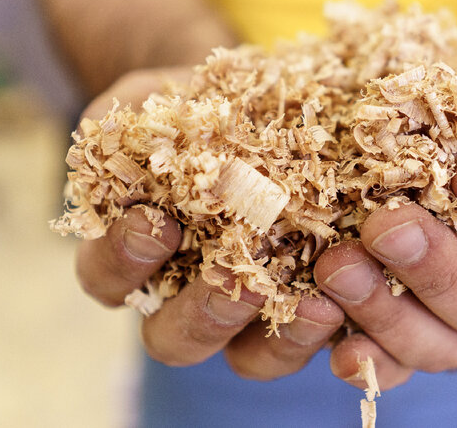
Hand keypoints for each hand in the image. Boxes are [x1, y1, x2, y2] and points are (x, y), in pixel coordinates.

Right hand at [74, 68, 345, 379]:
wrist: (264, 105)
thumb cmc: (192, 105)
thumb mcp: (152, 99)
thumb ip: (129, 122)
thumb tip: (128, 135)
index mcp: (130, 257)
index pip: (108, 277)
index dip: (125, 259)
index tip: (156, 223)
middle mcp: (183, 300)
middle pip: (176, 339)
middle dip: (205, 313)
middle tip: (240, 279)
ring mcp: (247, 315)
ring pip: (247, 357)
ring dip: (278, 338)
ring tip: (313, 303)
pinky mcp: (304, 310)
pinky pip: (312, 341)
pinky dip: (331, 328)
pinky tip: (348, 299)